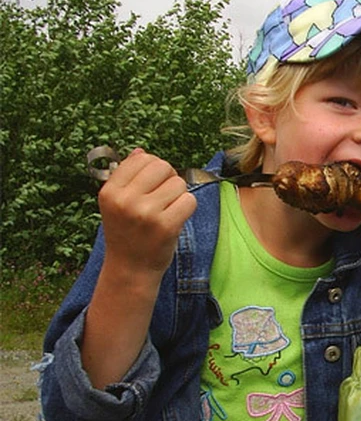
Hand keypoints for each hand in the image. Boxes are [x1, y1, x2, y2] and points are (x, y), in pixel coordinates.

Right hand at [82, 148, 195, 387]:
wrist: (131, 269)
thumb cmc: (127, 233)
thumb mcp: (118, 203)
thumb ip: (128, 177)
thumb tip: (141, 151)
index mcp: (110, 191)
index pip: (143, 158)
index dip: (154, 169)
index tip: (152, 186)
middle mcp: (125, 200)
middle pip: (163, 167)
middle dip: (169, 179)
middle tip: (163, 199)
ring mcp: (146, 213)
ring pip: (179, 183)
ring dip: (179, 195)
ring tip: (167, 211)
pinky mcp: (166, 225)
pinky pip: (189, 200)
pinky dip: (188, 208)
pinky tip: (176, 219)